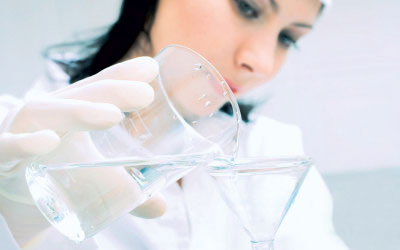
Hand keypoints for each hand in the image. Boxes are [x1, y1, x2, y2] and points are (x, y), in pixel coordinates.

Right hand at [0, 57, 165, 244]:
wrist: (1, 193)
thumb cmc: (46, 172)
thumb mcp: (87, 176)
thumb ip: (122, 189)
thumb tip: (161, 207)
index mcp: (67, 118)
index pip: (96, 91)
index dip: (121, 78)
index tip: (151, 69)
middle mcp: (44, 118)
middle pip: (77, 97)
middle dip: (111, 90)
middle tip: (144, 93)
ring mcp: (19, 132)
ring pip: (43, 112)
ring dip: (77, 112)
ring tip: (112, 115)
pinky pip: (5, 147)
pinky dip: (24, 143)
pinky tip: (48, 141)